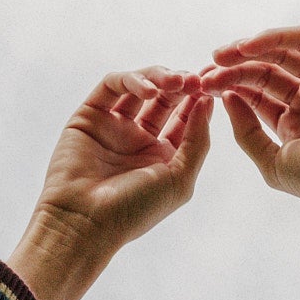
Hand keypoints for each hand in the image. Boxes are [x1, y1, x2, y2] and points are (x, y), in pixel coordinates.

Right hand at [8, 66, 212, 299]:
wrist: (85, 221)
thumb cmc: (135, 210)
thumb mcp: (180, 179)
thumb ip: (198, 140)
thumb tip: (208, 101)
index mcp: (163, 157)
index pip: (185, 118)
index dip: (200, 100)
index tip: (214, 86)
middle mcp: (139, 139)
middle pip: (165, 98)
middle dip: (183, 84)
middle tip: (198, 78)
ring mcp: (114, 126)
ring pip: (140, 86)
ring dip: (161, 78)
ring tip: (177, 81)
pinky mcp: (90, 115)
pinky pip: (112, 86)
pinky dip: (132, 80)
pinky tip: (149, 91)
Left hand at [200, 26, 299, 240]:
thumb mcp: (272, 162)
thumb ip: (246, 132)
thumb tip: (226, 98)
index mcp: (292, 127)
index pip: (253, 99)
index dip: (227, 90)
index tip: (201, 88)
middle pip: (261, 76)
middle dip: (231, 72)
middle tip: (205, 73)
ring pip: (278, 56)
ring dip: (247, 52)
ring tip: (220, 57)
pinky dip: (274, 38)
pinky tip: (247, 46)